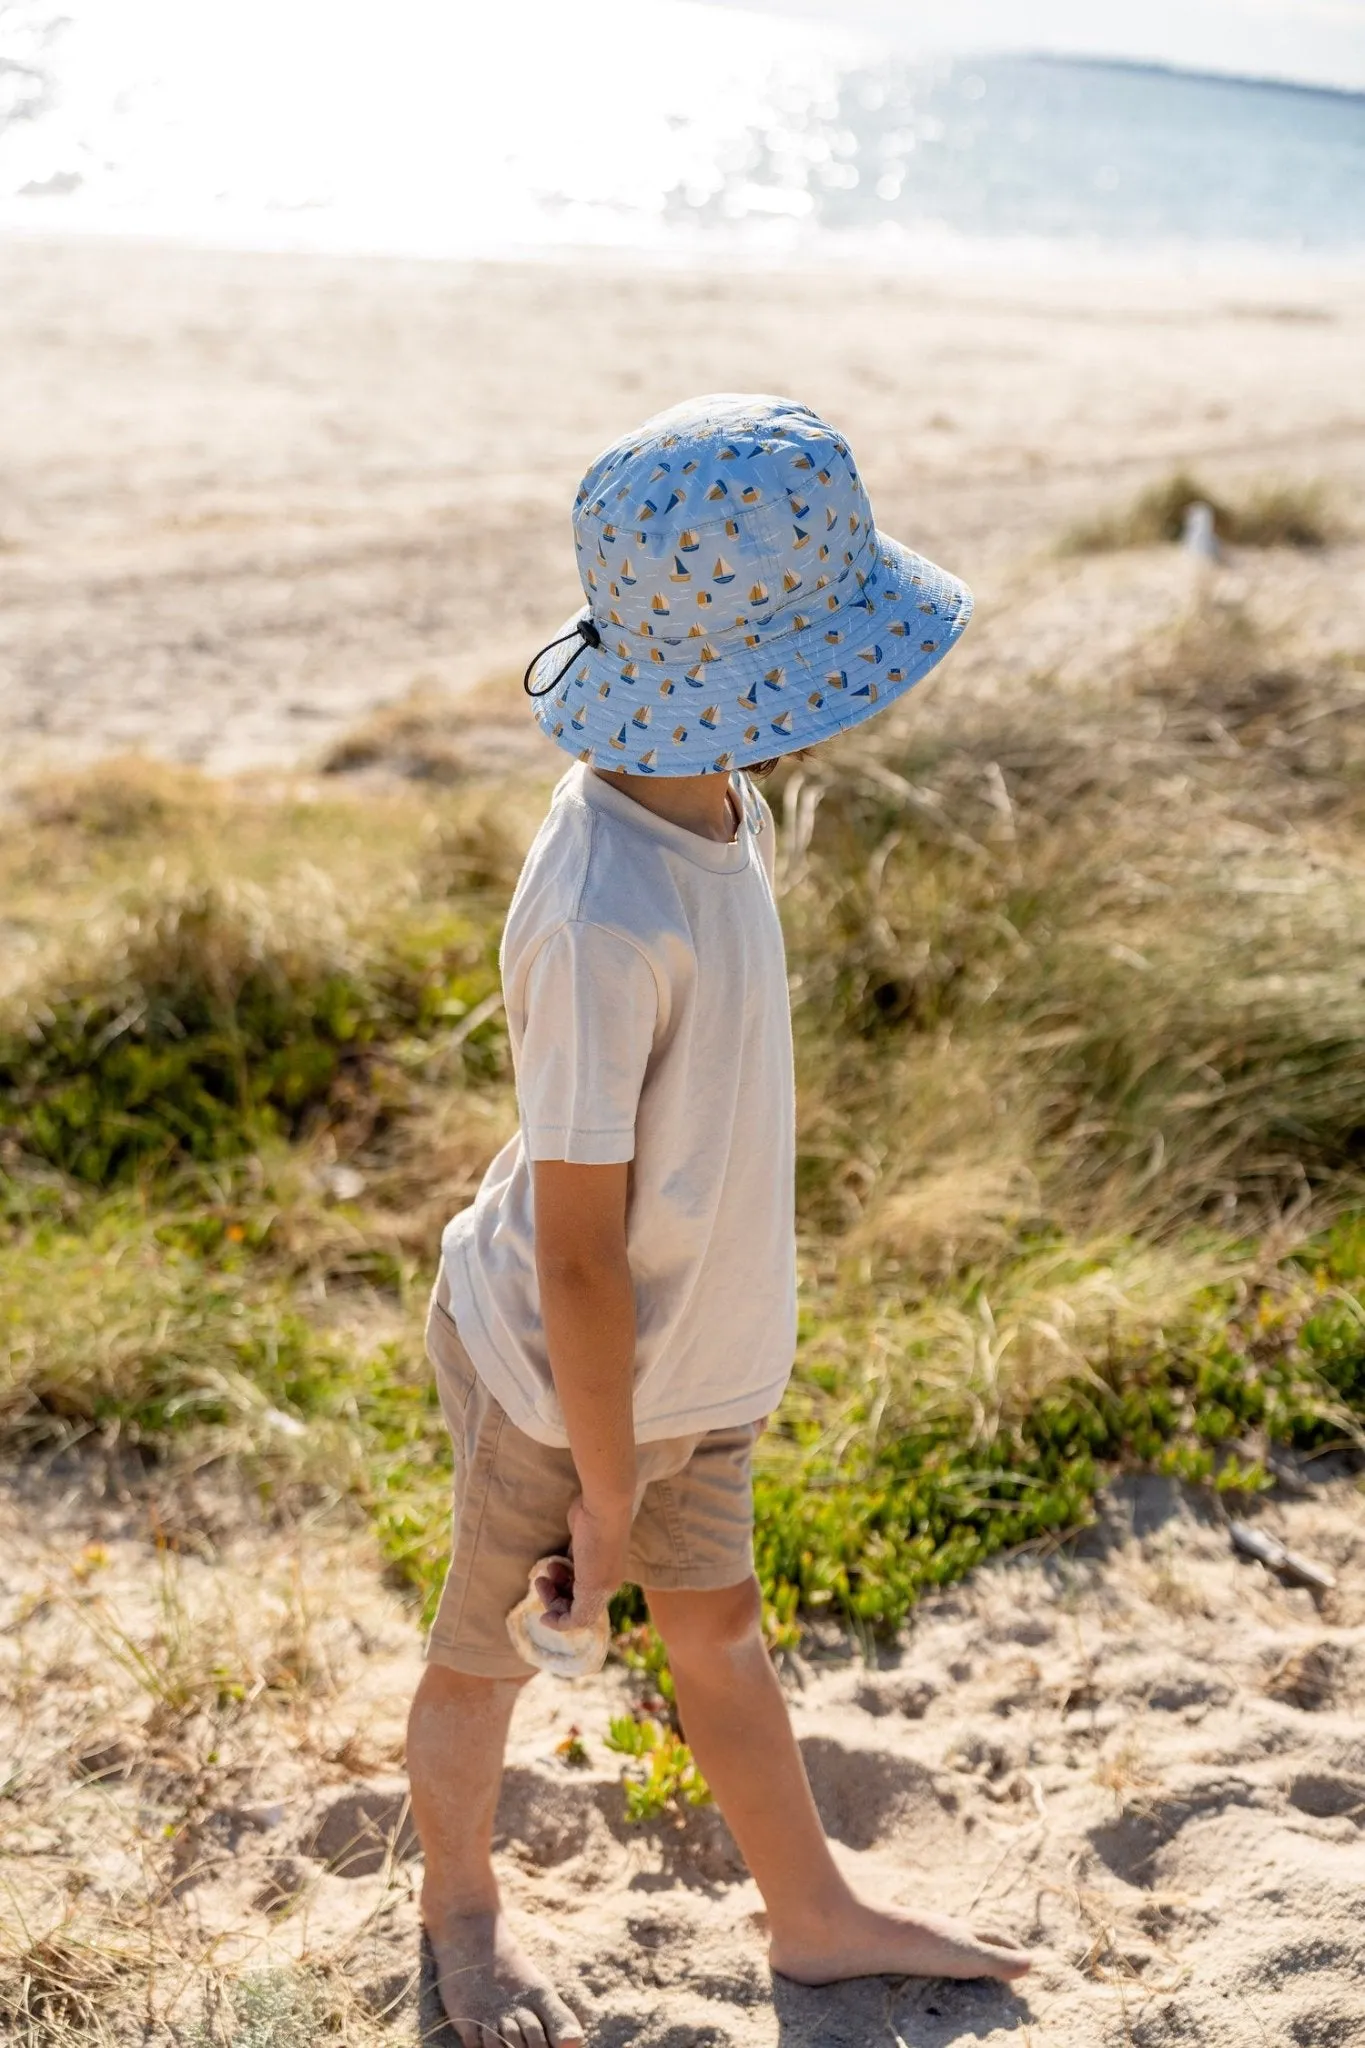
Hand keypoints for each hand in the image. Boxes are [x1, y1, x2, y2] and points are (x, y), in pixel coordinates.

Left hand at [536, 1495, 630, 1634]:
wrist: (602, 1506)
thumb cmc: (597, 1546)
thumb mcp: (592, 1585)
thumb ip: (581, 1612)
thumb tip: (567, 1625)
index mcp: (606, 1590)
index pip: (582, 1617)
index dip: (561, 1620)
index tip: (542, 1616)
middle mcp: (602, 1578)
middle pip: (574, 1600)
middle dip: (555, 1598)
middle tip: (540, 1583)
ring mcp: (593, 1560)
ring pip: (571, 1583)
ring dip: (556, 1583)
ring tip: (546, 1571)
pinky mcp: (583, 1544)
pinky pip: (569, 1565)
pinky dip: (560, 1568)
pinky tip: (554, 1561)